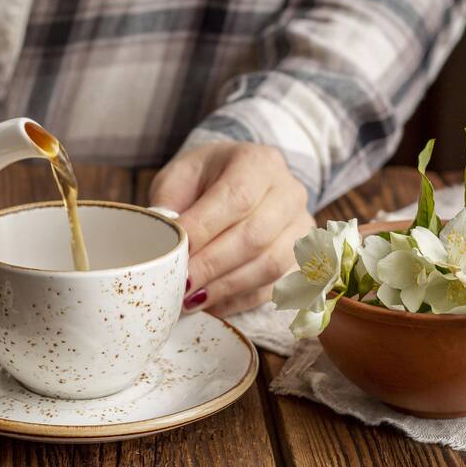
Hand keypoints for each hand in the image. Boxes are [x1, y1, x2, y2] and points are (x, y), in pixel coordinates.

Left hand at [150, 142, 314, 316]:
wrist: (240, 181)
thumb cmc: (205, 179)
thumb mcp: (181, 177)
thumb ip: (170, 204)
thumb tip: (163, 244)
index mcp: (259, 162)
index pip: (236, 197)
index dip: (204, 229)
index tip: (173, 252)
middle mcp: (290, 193)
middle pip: (256, 236)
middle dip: (211, 265)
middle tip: (178, 282)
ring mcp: (302, 228)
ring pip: (270, 266)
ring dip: (225, 287)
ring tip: (190, 298)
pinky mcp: (303, 260)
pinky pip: (275, 288)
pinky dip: (239, 300)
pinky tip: (210, 304)